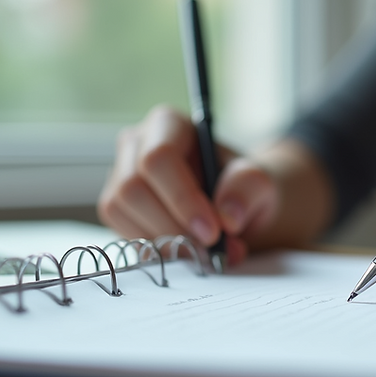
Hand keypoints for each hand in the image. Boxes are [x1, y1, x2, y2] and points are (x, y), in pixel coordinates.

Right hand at [98, 105, 278, 264]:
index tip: (211, 232)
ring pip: (120, 211)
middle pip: (132, 187)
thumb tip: (227, 217)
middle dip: (172, 227)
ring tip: (204, 252)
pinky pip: (122, 232)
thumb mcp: (258, 181)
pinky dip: (155, 250)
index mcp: (168, 124)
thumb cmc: (241, 185)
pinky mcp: (117, 207)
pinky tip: (184, 250)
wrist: (232, 205)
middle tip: (210, 249)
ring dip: (163, 241)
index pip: (158, 159)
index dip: (182, 199)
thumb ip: (248, 188)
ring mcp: (120, 175)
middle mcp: (136, 145)